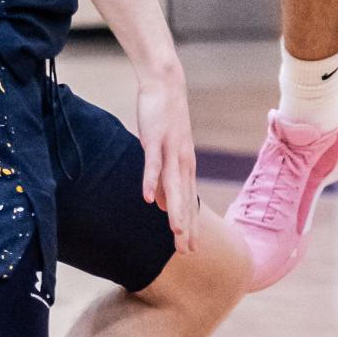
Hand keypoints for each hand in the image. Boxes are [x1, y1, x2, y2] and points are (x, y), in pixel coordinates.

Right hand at [137, 61, 197, 251]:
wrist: (166, 84)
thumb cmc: (164, 119)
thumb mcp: (165, 153)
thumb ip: (163, 180)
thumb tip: (159, 205)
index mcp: (184, 165)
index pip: (188, 202)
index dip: (189, 226)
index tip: (190, 250)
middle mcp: (182, 160)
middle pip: (184, 198)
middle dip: (186, 226)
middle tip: (188, 252)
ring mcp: (170, 150)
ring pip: (173, 185)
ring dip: (175, 209)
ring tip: (176, 232)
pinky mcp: (156, 138)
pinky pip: (152, 163)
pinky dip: (151, 181)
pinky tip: (147, 200)